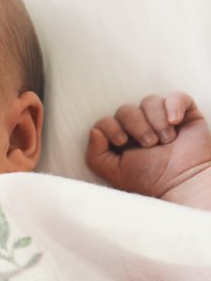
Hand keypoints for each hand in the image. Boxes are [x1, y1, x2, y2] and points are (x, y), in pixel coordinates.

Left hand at [86, 92, 210, 204]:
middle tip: (150, 145)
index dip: (111, 127)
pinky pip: (177, 97)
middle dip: (136, 126)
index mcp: (122, 138)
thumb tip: (94, 131)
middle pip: (125, 109)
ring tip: (166, 140)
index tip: (122, 142)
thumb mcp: (114, 171)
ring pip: (149, 101)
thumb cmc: (150, 179)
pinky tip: (175, 122)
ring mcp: (162, 119)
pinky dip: (174, 105)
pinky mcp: (185, 115)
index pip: (106, 120)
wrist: (184, 183)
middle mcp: (140, 126)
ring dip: (155, 121)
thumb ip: (95, 154)